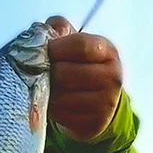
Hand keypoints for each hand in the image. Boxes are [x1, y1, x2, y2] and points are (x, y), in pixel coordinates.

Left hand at [45, 15, 123, 141]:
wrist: (96, 102)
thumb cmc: (78, 65)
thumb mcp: (72, 42)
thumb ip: (59, 28)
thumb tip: (48, 28)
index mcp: (108, 52)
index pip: (80, 46)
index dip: (56, 48)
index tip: (44, 51)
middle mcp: (113, 78)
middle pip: (67, 73)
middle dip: (47, 72)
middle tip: (40, 72)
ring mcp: (106, 103)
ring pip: (61, 96)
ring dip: (45, 92)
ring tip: (44, 86)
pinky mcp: (94, 124)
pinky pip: (61, 115)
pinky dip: (50, 109)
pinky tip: (50, 102)